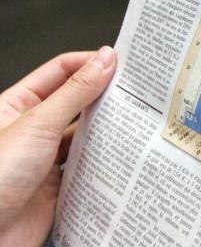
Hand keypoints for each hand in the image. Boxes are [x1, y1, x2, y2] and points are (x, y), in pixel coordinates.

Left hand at [0, 47, 116, 246]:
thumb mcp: (37, 124)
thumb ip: (75, 91)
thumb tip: (104, 60)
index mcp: (16, 106)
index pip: (60, 72)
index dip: (90, 64)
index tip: (122, 63)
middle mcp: (31, 130)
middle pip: (75, 102)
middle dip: (104, 97)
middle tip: (136, 92)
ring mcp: (44, 158)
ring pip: (84, 135)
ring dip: (106, 130)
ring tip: (134, 122)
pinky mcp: (57, 186)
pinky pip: (87, 167)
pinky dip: (104, 161)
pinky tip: (120, 155)